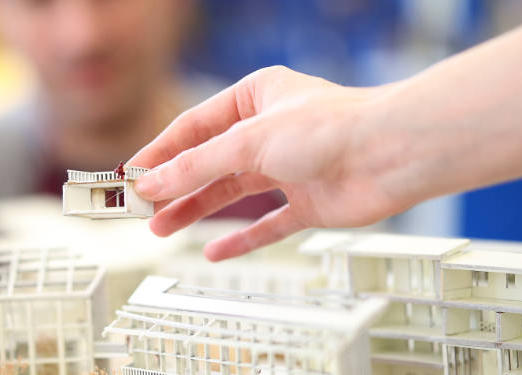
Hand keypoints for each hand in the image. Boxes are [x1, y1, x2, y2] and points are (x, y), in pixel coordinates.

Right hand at [129, 66, 412, 260]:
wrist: (391, 155)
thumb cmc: (330, 128)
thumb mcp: (247, 142)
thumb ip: (196, 166)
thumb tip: (150, 182)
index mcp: (254, 98)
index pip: (193, 127)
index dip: (159, 152)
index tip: (130, 175)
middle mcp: (268, 131)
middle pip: (208, 162)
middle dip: (173, 186)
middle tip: (141, 208)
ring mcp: (287, 167)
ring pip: (231, 193)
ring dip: (196, 210)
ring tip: (161, 228)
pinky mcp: (307, 201)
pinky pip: (267, 223)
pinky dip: (242, 238)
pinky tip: (214, 252)